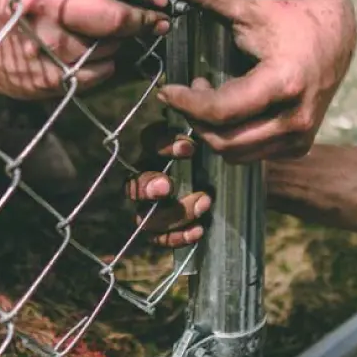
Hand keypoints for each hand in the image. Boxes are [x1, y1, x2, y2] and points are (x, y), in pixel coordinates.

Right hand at [0, 0, 169, 98]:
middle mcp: (48, 11)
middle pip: (117, 17)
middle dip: (145, 18)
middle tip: (158, 19)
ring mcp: (49, 50)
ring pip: (111, 47)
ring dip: (120, 41)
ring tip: (109, 33)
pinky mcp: (49, 80)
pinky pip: (99, 72)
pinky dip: (104, 63)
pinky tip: (89, 53)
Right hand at [126, 123, 209, 246]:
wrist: (223, 190)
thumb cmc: (213, 160)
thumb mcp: (210, 145)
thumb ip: (204, 135)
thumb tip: (205, 118)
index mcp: (156, 150)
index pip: (148, 142)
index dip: (164, 146)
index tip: (190, 149)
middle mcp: (146, 177)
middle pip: (133, 184)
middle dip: (147, 186)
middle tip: (168, 187)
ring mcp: (149, 206)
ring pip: (144, 217)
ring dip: (172, 214)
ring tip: (204, 204)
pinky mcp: (159, 229)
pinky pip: (158, 238)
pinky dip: (177, 236)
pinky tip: (199, 230)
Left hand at [156, 0, 354, 161]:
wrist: (337, 36)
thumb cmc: (291, 19)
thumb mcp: (250, 6)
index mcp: (284, 83)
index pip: (222, 112)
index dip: (187, 103)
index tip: (167, 90)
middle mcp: (296, 118)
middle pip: (226, 141)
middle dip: (197, 119)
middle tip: (188, 92)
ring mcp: (300, 135)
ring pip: (237, 154)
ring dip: (213, 131)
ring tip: (209, 97)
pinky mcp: (299, 144)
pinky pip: (253, 155)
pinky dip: (232, 139)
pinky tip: (230, 111)